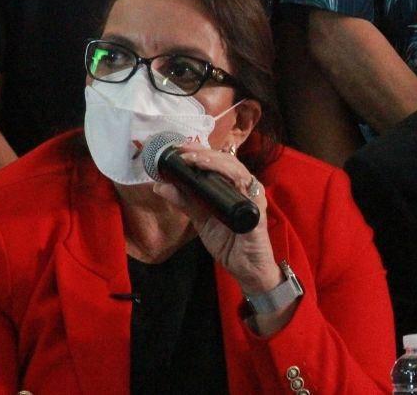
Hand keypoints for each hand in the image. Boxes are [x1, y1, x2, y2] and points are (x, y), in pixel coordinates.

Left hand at [152, 142, 280, 295]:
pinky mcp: (256, 207)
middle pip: (226, 159)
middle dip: (203, 152)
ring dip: (214, 161)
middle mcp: (245, 186)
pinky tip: (212, 173)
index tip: (179, 148)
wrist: (246, 267)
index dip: (199, 151)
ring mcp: (252, 195)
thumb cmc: (229, 242)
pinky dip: (227, 174)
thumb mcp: (201, 219)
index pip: (217, 162)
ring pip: (235, 168)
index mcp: (232, 187)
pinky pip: (243, 185)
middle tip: (182, 151)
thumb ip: (185, 201)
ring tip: (194, 159)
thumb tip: (160, 185)